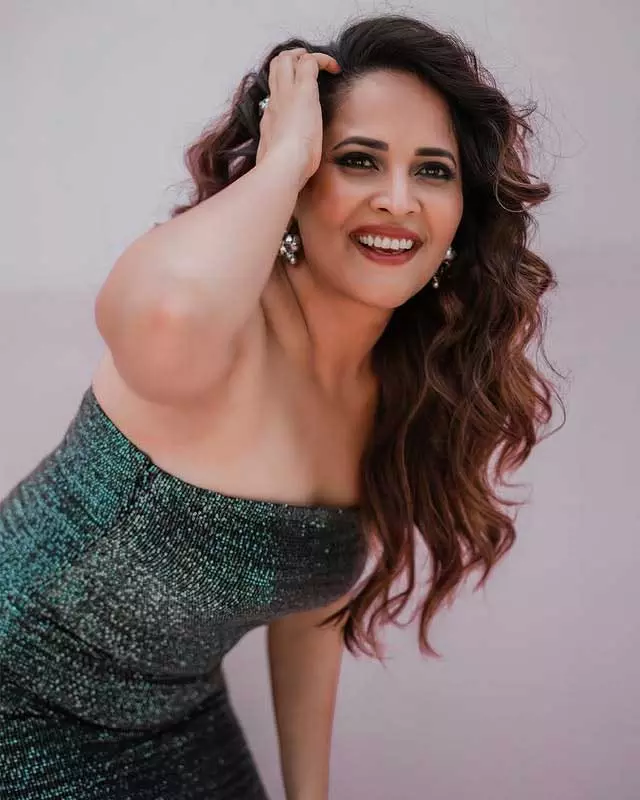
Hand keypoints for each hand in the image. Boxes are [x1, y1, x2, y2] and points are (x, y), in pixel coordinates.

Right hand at [256, 48, 340, 190]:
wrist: (282, 168)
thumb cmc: (282, 174)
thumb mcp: (279, 168)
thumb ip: (282, 167)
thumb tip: (287, 180)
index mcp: (271, 120)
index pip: (275, 94)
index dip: (285, 86)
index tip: (298, 94)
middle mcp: (276, 103)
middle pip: (275, 68)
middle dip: (291, 60)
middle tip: (307, 66)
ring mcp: (287, 95)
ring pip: (288, 58)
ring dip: (304, 55)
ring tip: (321, 64)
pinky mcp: (303, 91)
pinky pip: (311, 61)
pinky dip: (323, 59)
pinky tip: (336, 69)